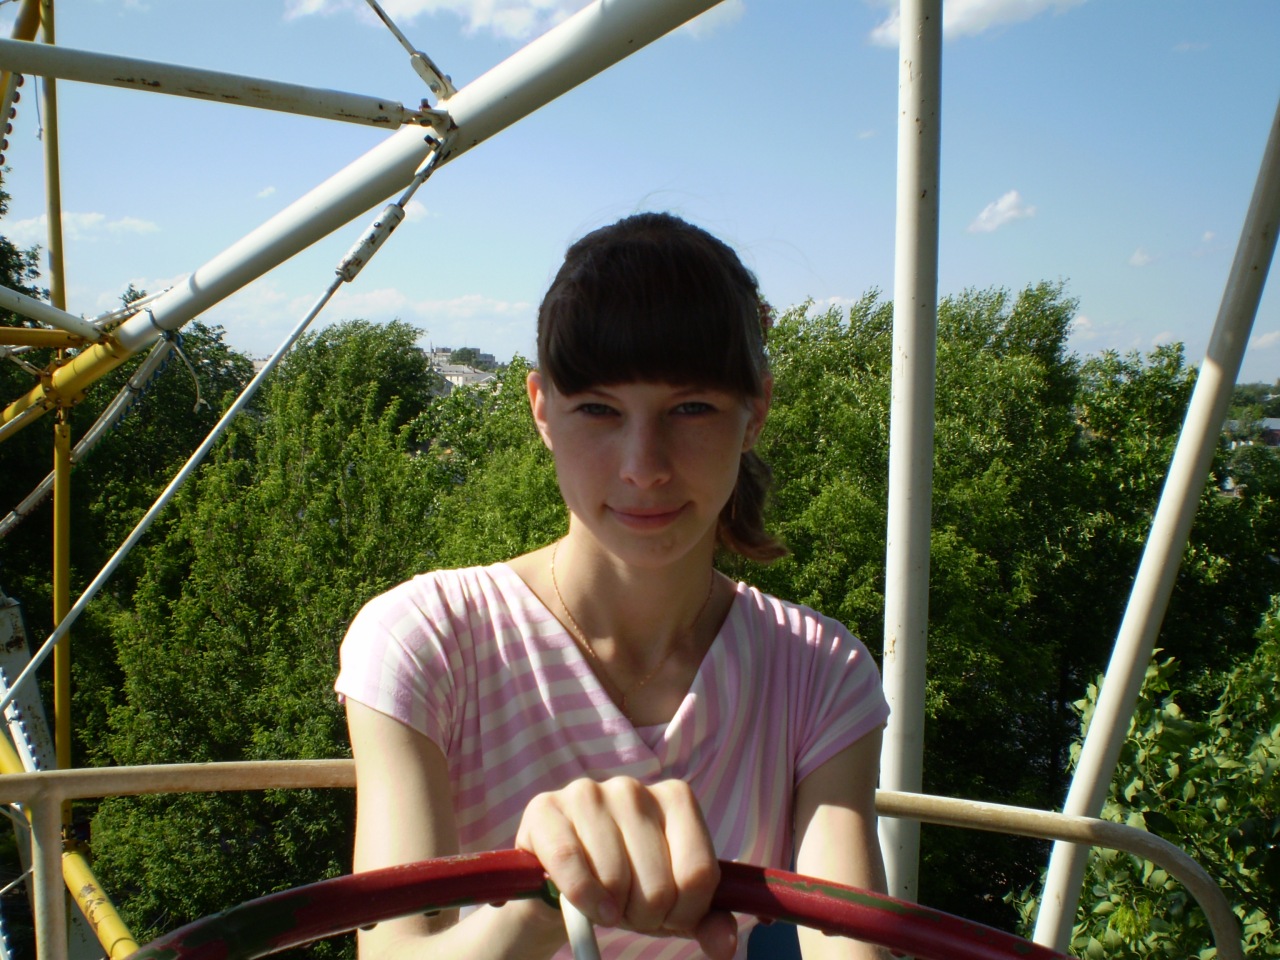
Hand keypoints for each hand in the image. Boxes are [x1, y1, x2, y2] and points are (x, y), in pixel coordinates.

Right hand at [515, 777, 737, 959]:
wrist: (562, 883)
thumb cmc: (628, 888)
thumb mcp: (672, 905)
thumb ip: (706, 921)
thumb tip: (724, 946)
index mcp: (676, 798)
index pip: (699, 873)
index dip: (685, 912)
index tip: (669, 916)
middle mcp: (634, 788)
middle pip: (659, 883)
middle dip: (646, 915)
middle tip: (631, 912)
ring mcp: (588, 793)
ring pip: (615, 877)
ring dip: (612, 911)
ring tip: (606, 904)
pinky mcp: (545, 808)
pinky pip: (571, 863)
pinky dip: (583, 897)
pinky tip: (587, 905)